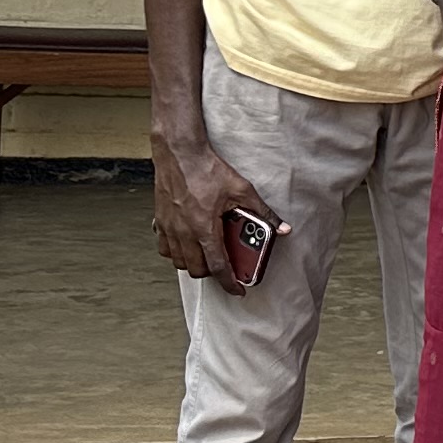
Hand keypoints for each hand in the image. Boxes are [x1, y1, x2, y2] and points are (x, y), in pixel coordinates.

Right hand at [152, 137, 272, 292]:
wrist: (179, 152)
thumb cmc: (208, 170)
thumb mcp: (243, 190)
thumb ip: (263, 212)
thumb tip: (283, 228)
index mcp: (204, 228)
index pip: (217, 266)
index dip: (229, 283)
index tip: (238, 290)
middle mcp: (183, 231)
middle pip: (196, 269)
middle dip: (212, 274)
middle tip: (225, 268)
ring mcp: (168, 227)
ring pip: (178, 261)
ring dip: (193, 264)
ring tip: (207, 257)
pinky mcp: (160, 220)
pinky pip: (164, 248)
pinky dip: (176, 252)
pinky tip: (187, 245)